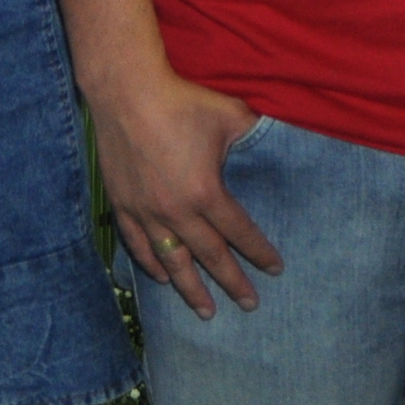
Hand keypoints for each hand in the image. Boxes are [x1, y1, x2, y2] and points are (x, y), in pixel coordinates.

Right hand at [86, 65, 283, 319]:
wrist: (127, 92)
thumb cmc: (183, 101)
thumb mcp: (231, 115)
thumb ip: (257, 135)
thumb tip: (281, 141)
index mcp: (206, 193)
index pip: (240, 233)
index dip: (259, 253)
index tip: (275, 269)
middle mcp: (176, 211)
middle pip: (209, 257)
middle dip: (232, 283)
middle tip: (249, 305)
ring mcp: (146, 211)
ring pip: (172, 261)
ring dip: (191, 289)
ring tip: (206, 312)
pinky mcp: (123, 204)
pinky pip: (138, 245)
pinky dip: (151, 264)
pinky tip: (162, 279)